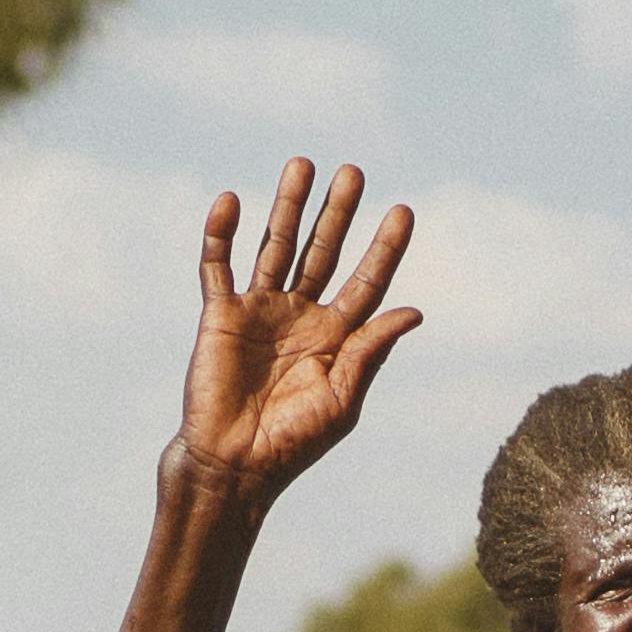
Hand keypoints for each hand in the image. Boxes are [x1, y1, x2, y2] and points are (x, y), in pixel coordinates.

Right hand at [176, 158, 418, 504]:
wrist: (233, 466)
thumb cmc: (293, 444)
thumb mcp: (342, 400)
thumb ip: (371, 351)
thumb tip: (413, 310)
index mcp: (336, 338)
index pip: (367, 281)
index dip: (384, 247)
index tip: (403, 211)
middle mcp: (300, 317)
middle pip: (323, 252)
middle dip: (338, 213)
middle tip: (353, 172)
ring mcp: (259, 312)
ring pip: (275, 247)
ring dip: (287, 207)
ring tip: (302, 165)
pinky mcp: (220, 315)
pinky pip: (218, 266)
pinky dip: (221, 234)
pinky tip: (231, 202)